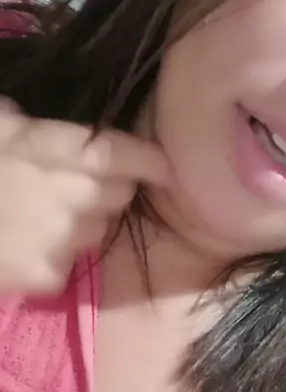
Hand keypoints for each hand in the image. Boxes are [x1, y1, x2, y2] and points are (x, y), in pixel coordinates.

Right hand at [0, 100, 168, 294]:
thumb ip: (14, 122)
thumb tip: (24, 116)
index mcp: (48, 150)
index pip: (116, 152)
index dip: (147, 160)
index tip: (165, 166)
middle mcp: (66, 194)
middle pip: (118, 193)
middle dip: (107, 188)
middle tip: (71, 186)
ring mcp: (60, 238)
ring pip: (99, 229)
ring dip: (83, 221)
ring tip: (40, 216)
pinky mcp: (48, 275)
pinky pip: (71, 262)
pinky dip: (56, 255)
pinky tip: (24, 244)